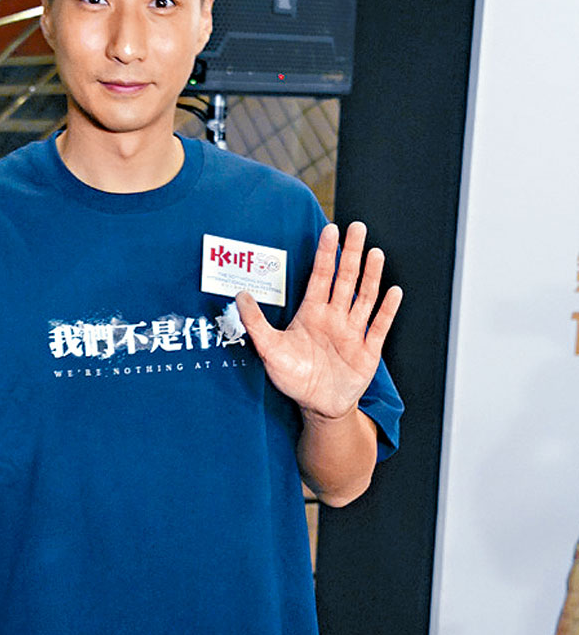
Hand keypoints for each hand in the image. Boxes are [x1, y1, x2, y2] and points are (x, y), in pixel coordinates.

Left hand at [237, 221, 401, 417]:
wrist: (318, 406)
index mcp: (312, 313)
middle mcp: (335, 317)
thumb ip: (256, 323)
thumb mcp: (269, 350)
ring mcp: (353, 332)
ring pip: (365, 297)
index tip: (331, 231)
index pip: (321, 276)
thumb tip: (240, 296)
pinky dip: (387, 310)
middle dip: (351, 253)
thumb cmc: (293, 378)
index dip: (326, 254)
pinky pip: (380, 326)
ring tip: (375, 253)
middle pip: (345, 279)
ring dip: (371, 276)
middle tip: (357, 228)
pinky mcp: (368, 350)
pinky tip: (394, 292)